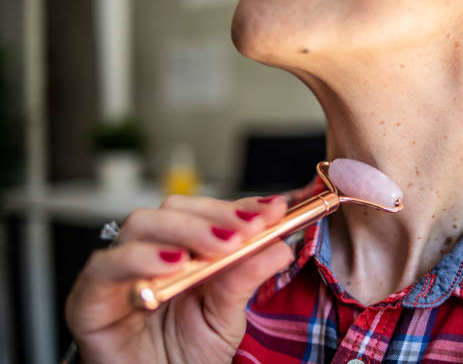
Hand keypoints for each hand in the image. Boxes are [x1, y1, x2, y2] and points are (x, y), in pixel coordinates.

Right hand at [65, 195, 292, 363]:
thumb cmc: (187, 357)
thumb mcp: (225, 317)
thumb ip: (244, 279)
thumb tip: (279, 245)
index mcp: (184, 251)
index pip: (208, 213)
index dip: (240, 207)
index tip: (274, 210)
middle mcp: (150, 253)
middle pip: (174, 209)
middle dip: (216, 215)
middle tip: (250, 230)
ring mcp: (119, 271)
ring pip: (142, 224)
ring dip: (187, 230)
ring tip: (221, 247)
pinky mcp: (90, 297)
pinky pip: (104, 266)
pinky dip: (140, 258)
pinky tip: (174, 264)